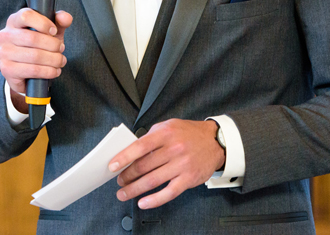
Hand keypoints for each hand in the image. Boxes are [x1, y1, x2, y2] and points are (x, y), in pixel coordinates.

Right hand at [0, 7, 72, 110]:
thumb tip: (65, 17)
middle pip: (32, 38)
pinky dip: (49, 71)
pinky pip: (33, 70)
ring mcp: (4, 53)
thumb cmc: (38, 47)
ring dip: (54, 60)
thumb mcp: (49, 33)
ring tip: (60, 61)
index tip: (54, 31)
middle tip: (61, 48)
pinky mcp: (7, 69)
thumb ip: (59, 22)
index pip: (26, 16)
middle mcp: (5, 35)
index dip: (43, 23)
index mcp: (14, 21)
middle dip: (53, 45)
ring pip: (35, 56)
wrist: (26, 72)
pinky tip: (54, 71)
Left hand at [109, 119, 224, 208]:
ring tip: (124, 193)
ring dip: (135, 189)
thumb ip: (150, 137)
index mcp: (166, 134)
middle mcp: (174, 149)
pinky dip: (154, 200)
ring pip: (152, 180)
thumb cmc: (189, 134)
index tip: (112, 166)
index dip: (124, 157)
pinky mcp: (189, 179)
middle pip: (143, 166)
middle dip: (127, 175)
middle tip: (119, 180)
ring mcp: (182, 165)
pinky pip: (169, 193)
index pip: (140, 146)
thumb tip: (129, 151)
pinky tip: (143, 202)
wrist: (216, 141)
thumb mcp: (168, 126)